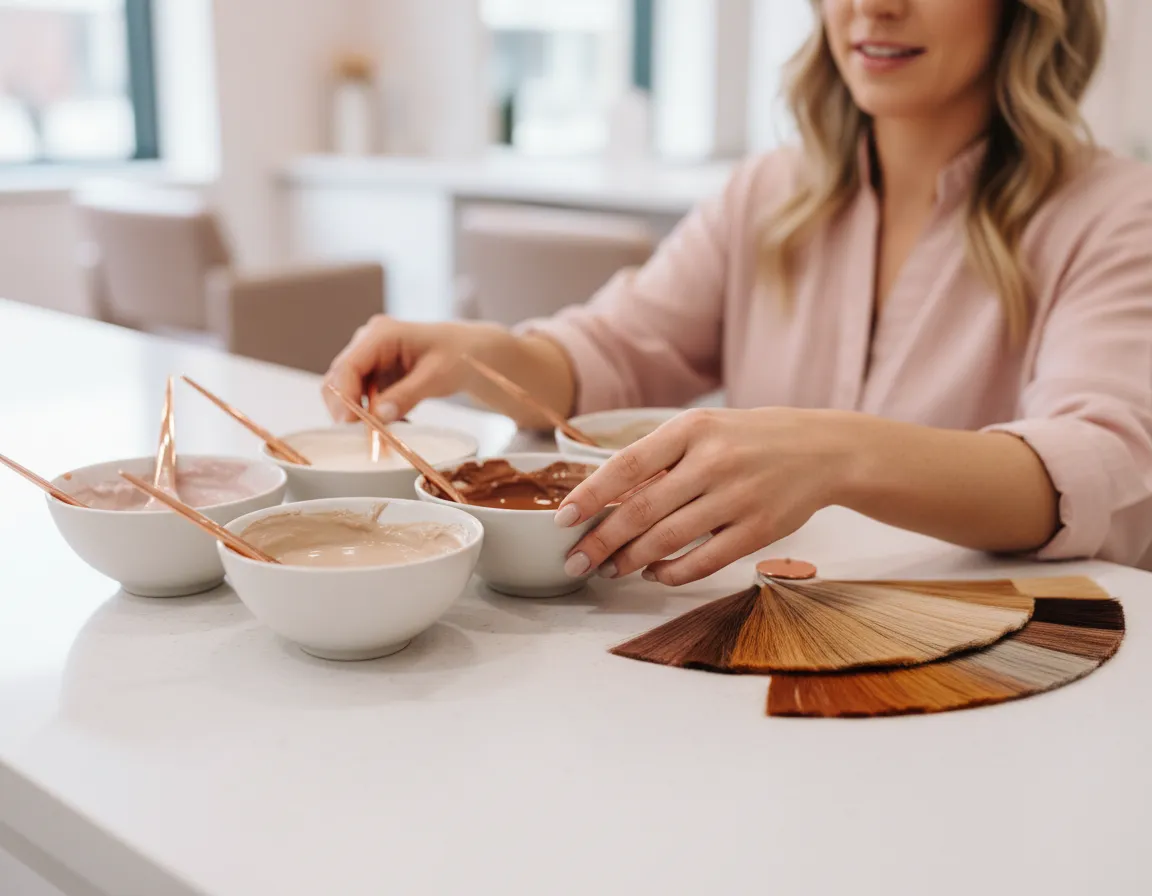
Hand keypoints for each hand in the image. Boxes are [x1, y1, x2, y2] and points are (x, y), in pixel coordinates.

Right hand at [322, 315, 511, 422]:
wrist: (473, 352)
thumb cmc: (460, 354)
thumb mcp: (437, 376)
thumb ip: (407, 395)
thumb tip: (378, 417)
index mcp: (381, 333)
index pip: (347, 366)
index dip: (343, 397)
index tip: (349, 425)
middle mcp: (368, 342)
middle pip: (339, 378)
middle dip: (346, 409)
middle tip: (364, 438)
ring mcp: (370, 357)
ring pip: (346, 391)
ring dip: (360, 415)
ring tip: (384, 432)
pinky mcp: (375, 373)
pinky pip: (361, 397)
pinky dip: (371, 414)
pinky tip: (395, 421)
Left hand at [554, 407, 863, 585]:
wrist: (823, 450)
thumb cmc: (748, 439)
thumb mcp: (703, 430)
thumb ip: (658, 459)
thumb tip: (602, 498)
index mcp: (692, 429)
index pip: (627, 465)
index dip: (590, 495)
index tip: (563, 519)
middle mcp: (714, 461)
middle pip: (642, 510)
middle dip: (601, 541)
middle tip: (575, 560)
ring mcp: (739, 497)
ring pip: (668, 539)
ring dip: (631, 560)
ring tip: (610, 569)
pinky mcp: (760, 530)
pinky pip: (705, 561)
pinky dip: (672, 573)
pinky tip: (654, 573)